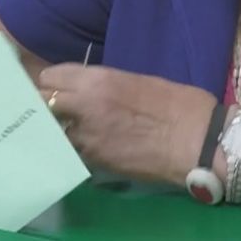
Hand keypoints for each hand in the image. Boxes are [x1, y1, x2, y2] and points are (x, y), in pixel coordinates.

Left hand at [40, 65, 214, 184]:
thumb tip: (85, 92)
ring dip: (58, 130)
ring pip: (54, 131)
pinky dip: (76, 150)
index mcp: (97, 80)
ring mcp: (87, 138)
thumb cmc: (178, 104)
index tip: (54, 88)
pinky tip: (89, 149)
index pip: (50, 77)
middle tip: (53, 110)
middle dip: (44, 106)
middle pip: (42, 103)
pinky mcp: (95, 162)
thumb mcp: (136, 81)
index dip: (50, 83)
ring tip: (71, 130)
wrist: (198, 143)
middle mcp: (84, 107)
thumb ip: (103, 85)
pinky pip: (73, 152)